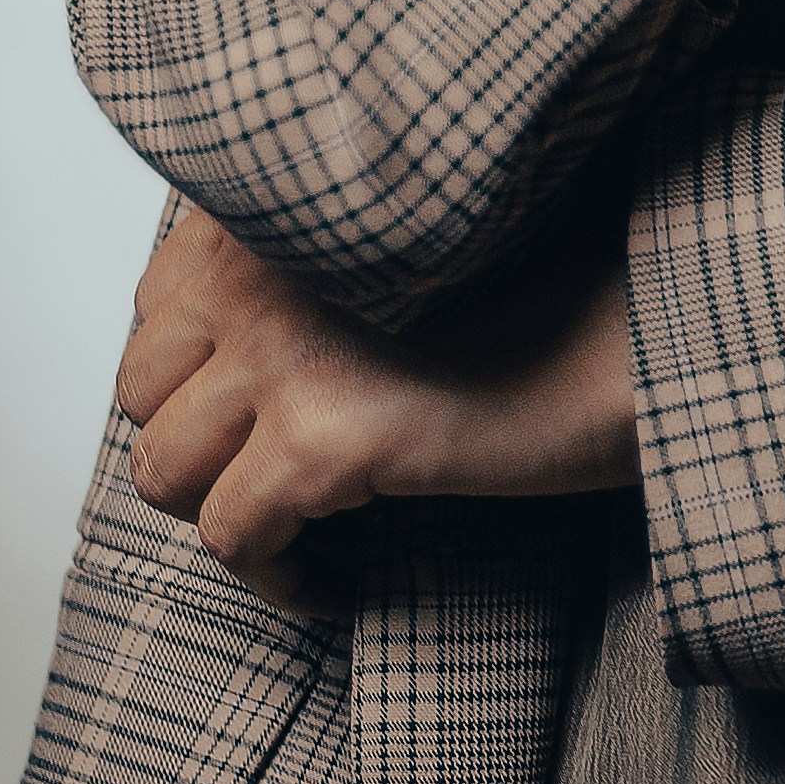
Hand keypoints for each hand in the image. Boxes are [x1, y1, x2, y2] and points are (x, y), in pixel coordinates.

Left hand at [117, 206, 636, 612]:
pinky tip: (333, 578)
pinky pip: (232, 539)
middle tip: (271, 477)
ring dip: (222, 511)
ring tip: (296, 525)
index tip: (255, 412)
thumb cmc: (558, 285)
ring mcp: (284, 353)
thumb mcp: (411, 248)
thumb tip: (237, 352)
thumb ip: (318, 268)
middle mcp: (262, 266)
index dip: (196, 371)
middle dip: (195, 446)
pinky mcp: (323, 439)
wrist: (642, 328)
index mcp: (282, 206)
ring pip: (163, 472)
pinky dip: (274, 576)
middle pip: (141, 391)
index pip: (159, 301)